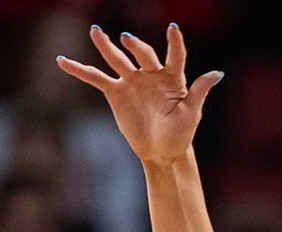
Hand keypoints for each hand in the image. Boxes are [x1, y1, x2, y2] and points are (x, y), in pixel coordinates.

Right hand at [57, 24, 222, 166]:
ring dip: (106, 46)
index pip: (175, 55)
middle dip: (135, 47)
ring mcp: (132, 81)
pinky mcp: (116, 93)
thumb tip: (218, 73)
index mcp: (173, 77)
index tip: (173, 28)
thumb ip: (200, 90)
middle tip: (126, 39)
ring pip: (117, 60)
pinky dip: (80, 70)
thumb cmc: (181, 134)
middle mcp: (151, 74)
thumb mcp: (192, 113)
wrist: (161, 152)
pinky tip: (63, 61)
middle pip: (142, 55)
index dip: (174, 42)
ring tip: (95, 32)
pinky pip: (96, 78)